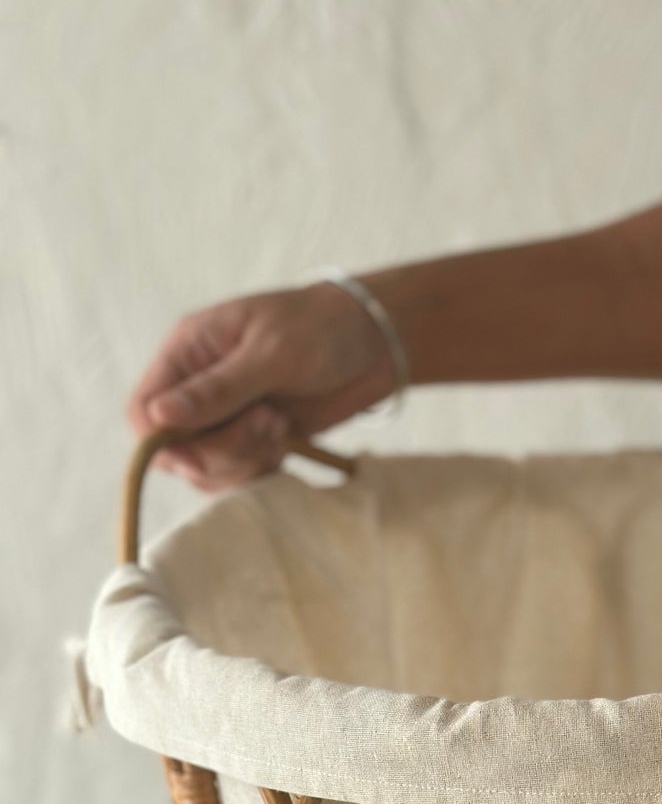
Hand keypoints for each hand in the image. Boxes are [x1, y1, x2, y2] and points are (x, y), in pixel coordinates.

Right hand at [125, 282, 399, 490]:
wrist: (376, 343)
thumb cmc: (322, 328)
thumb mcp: (272, 352)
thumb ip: (219, 389)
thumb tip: (159, 417)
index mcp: (187, 353)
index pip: (144, 412)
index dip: (163, 443)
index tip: (203, 449)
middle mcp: (198, 388)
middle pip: (175, 450)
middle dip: (219, 452)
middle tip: (268, 423)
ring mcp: (226, 417)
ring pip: (206, 469)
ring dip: (243, 461)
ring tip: (280, 426)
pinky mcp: (254, 440)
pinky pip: (238, 475)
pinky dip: (260, 471)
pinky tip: (287, 443)